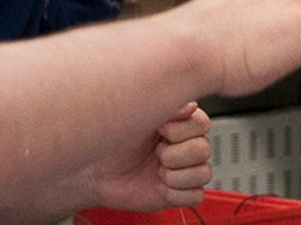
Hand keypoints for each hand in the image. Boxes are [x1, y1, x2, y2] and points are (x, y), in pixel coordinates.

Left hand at [85, 103, 211, 210]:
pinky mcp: (179, 192)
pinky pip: (197, 195)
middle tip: (155, 153)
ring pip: (203, 173)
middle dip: (174, 155)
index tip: (160, 130)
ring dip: (175, 175)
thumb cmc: (111, 142)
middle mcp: (183, 145)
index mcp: (178, 123)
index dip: (181, 131)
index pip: (202, 124)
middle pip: (204, 150)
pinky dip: (176, 193)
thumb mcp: (137, 115)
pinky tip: (159, 186)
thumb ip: (169, 107)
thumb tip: (192, 105)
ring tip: (156, 171)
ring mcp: (183, 169)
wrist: (95, 173)